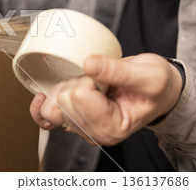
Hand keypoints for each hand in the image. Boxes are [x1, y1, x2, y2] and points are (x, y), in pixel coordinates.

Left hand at [29, 53, 182, 145]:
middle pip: (64, 99)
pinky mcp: (71, 120)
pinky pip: (44, 118)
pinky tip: (41, 96)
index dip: (91, 79)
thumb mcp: (148, 74)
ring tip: (89, 85)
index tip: (108, 79)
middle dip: (80, 82)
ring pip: (52, 106)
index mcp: (112, 127)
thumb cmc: (155, 86)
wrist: (156, 91)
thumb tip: (89, 63)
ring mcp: (80, 128)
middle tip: (102, 81)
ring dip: (66, 88)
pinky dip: (39, 107)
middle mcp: (93, 133)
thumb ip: (118, 70)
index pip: (80, 95)